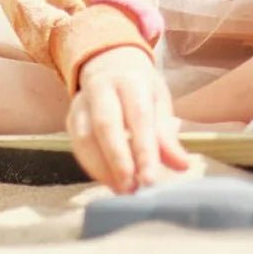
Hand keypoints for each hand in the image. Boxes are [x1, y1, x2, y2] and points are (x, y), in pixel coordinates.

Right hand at [68, 46, 189, 193]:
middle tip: (132, 189)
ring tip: (122, 190)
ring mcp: (81, 101)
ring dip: (102, 168)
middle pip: (105, 125)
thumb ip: (167, 134)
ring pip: (84, 136)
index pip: (138, 117)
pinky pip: (76, 144)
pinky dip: (92, 166)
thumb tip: (181, 165)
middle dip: (118, 160)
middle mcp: (101, 88)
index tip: (150, 180)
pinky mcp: (70, 116)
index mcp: (130, 80)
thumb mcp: (159, 102)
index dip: (143, 150)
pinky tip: (109, 180)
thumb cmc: (139, 88)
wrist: (108, 63)